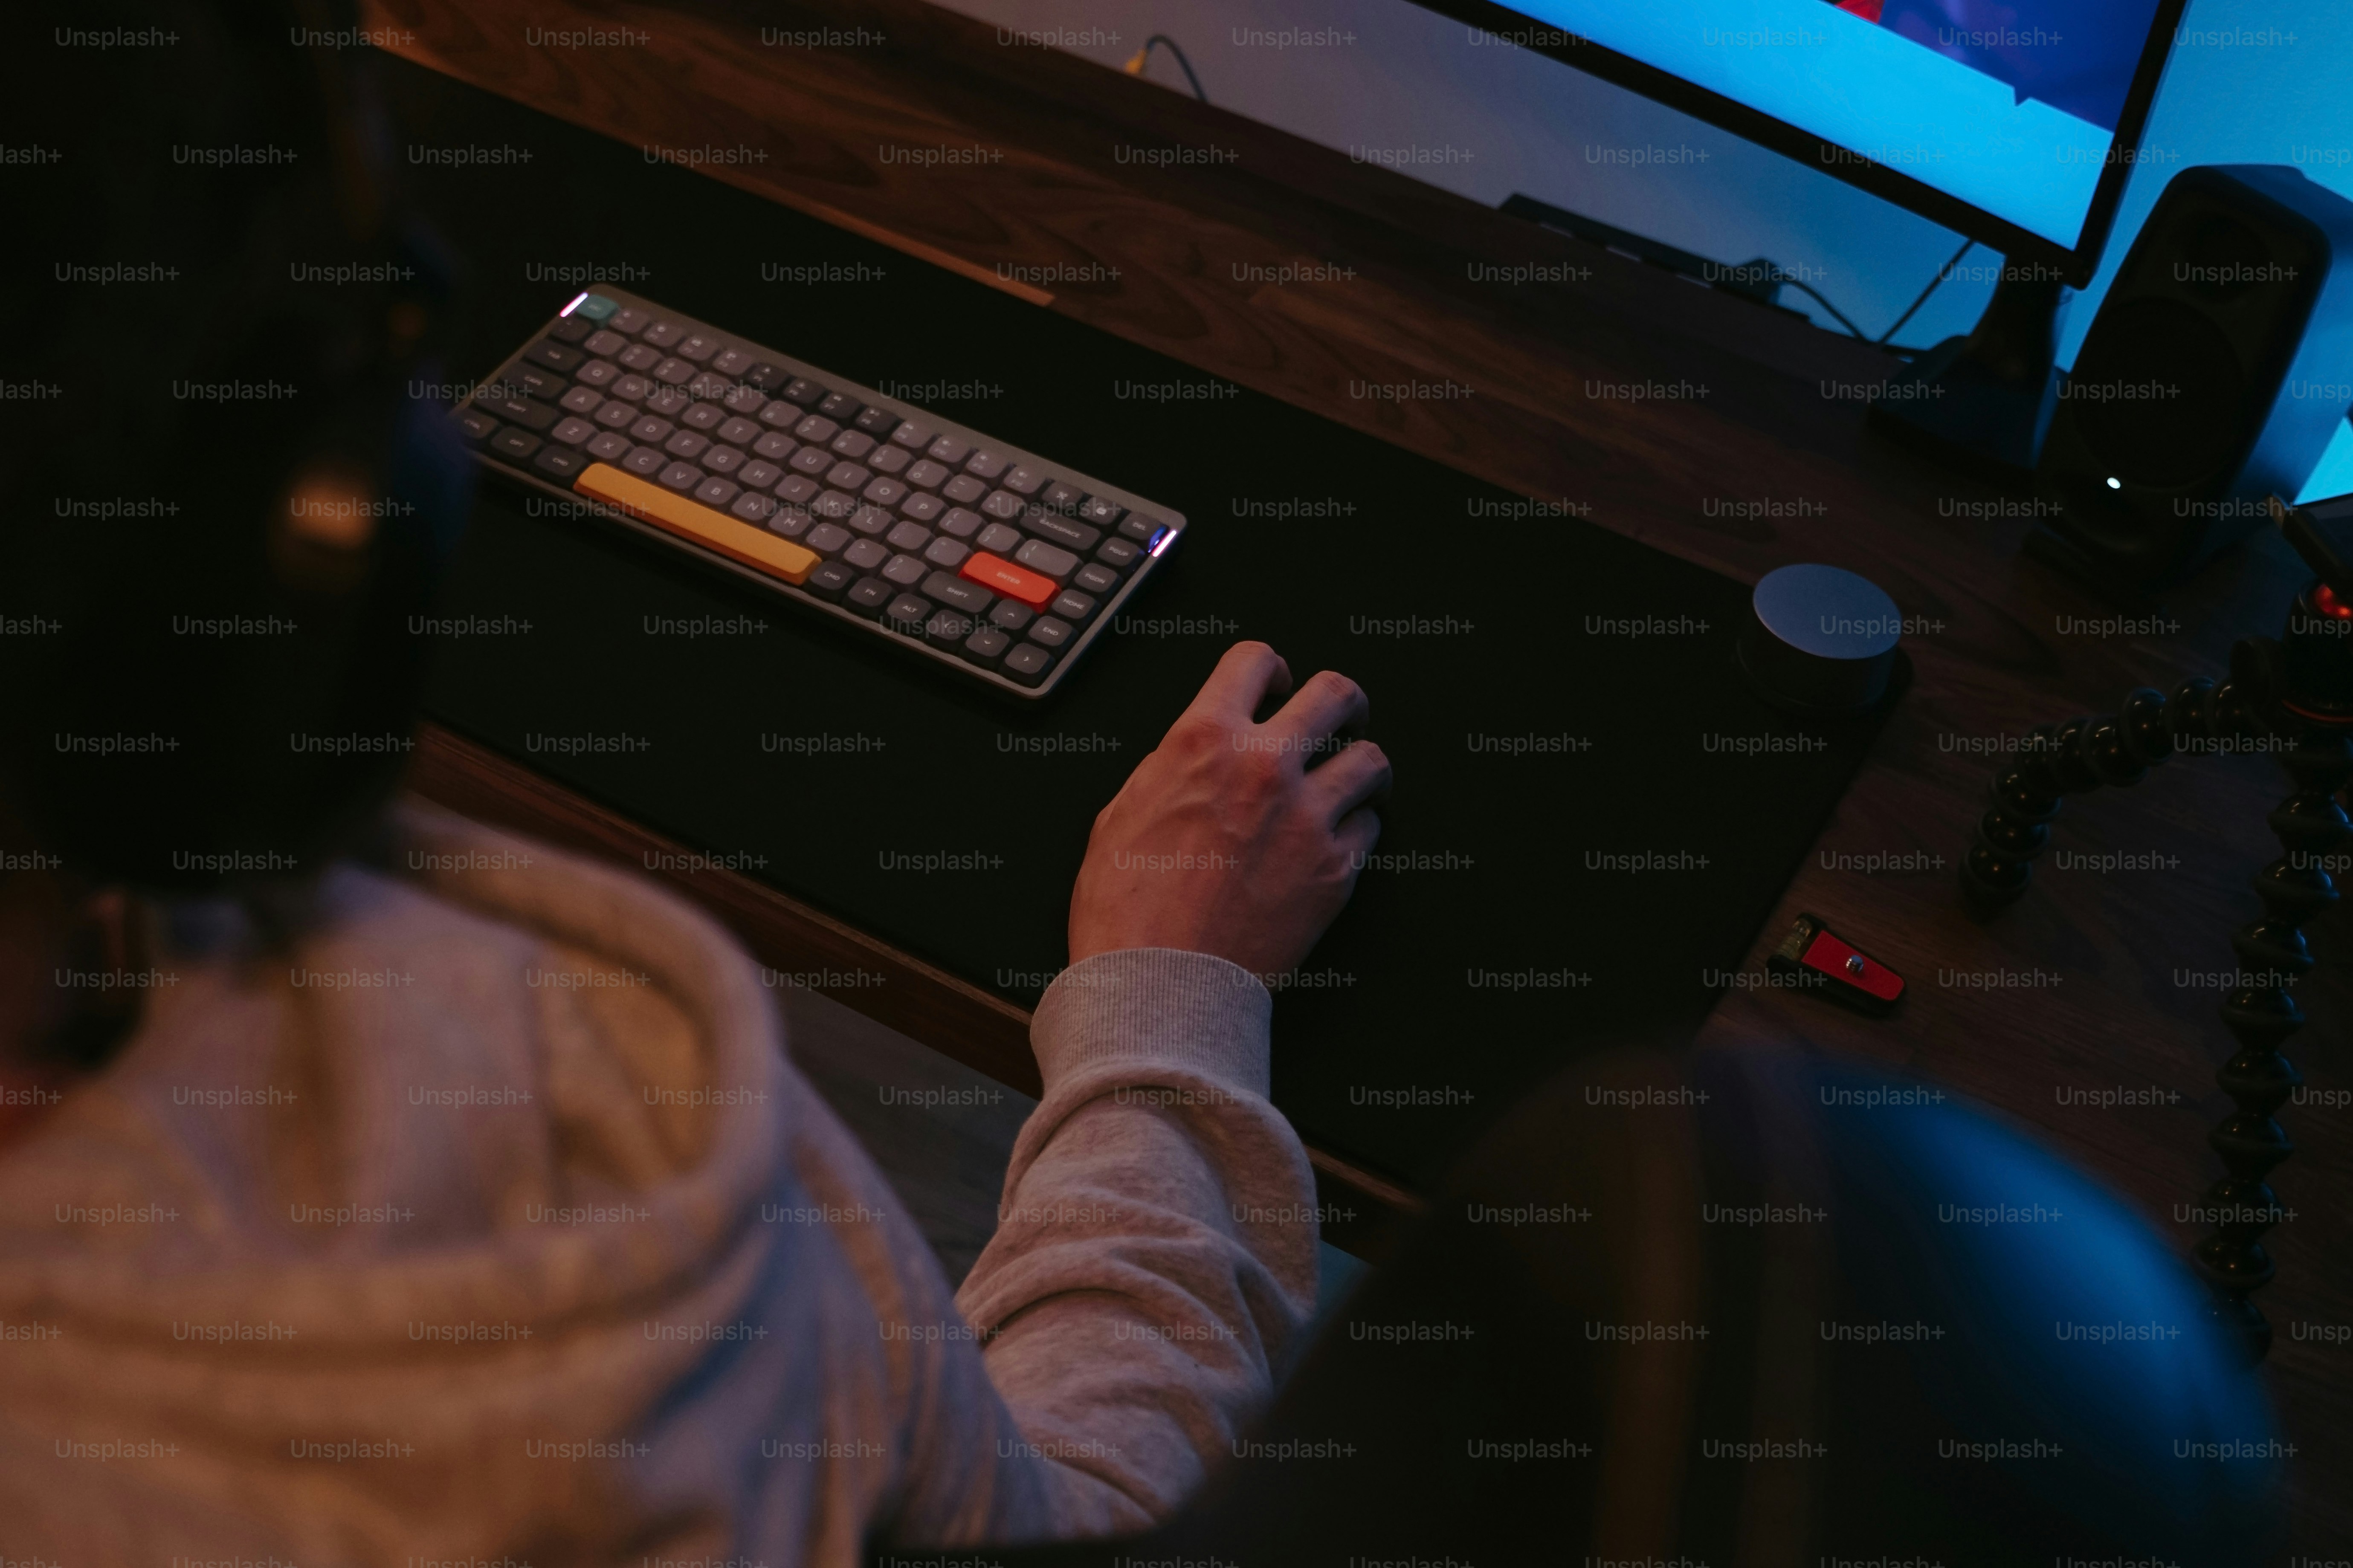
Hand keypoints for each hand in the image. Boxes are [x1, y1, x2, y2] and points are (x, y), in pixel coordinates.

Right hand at [1067, 641, 1390, 980]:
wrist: (1159, 982)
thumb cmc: (1127, 910)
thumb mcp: (1120, 812)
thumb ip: (1169, 769)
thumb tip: (1192, 758)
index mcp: (1204, 741)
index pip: (1253, 660)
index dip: (1269, 668)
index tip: (1276, 684)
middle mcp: (1264, 767)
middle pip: (1335, 693)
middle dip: (1339, 702)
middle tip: (1336, 719)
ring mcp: (1307, 817)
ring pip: (1370, 760)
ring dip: (1359, 766)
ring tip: (1350, 780)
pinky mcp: (1334, 870)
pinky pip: (1370, 828)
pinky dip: (1358, 830)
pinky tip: (1337, 839)